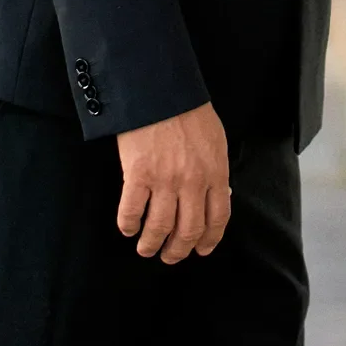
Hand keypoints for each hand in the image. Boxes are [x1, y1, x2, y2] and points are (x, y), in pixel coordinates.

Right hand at [114, 101, 230, 263]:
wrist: (160, 88)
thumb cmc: (188, 110)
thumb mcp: (215, 140)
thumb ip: (216, 170)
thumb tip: (218, 196)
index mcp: (215, 173)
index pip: (217, 219)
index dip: (208, 241)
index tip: (200, 250)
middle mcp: (192, 182)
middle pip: (188, 231)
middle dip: (178, 251)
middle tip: (170, 257)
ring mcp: (165, 180)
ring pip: (159, 228)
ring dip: (151, 245)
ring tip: (146, 249)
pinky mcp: (138, 174)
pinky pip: (132, 212)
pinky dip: (129, 225)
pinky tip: (128, 228)